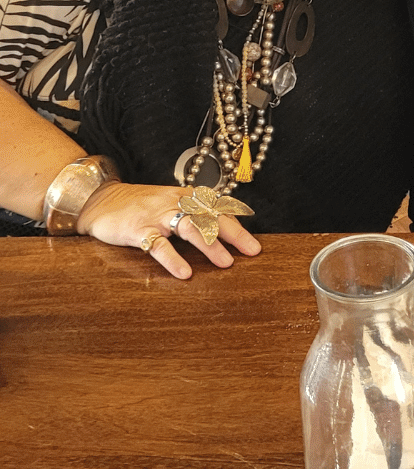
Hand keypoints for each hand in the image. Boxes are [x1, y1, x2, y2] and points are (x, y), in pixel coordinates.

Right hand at [76, 181, 260, 279]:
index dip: (238, 224)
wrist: (101, 199)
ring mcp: (158, 216)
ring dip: (210, 245)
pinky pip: (159, 245)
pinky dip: (173, 259)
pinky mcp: (139, 230)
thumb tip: (220, 230)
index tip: (254, 242)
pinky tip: (185, 273)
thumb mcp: (169, 203)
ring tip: (226, 263)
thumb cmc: (140, 205)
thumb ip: (192, 213)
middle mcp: (177, 203)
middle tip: (252, 251)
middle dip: (234, 234)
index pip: (218, 209)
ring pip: (190, 227)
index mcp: (187, 197)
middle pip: (211, 216)